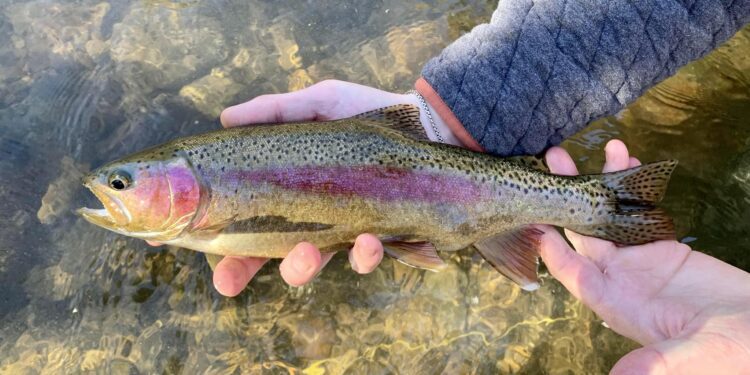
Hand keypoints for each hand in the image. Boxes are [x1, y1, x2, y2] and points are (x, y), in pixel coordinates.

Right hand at [207, 80, 447, 295]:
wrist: (430, 124)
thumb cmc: (368, 113)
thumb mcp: (322, 103)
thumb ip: (277, 110)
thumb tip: (226, 118)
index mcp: (290, 190)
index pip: (248, 225)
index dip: (225, 251)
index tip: (207, 267)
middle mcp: (314, 217)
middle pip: (272, 256)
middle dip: (246, 272)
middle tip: (234, 279)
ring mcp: (347, 230)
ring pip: (315, 264)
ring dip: (303, 266)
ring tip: (308, 252)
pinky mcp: (383, 237)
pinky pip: (368, 257)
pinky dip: (364, 254)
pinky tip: (367, 241)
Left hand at [539, 140, 749, 373]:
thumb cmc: (729, 352)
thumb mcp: (690, 357)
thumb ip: (655, 364)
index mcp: (617, 304)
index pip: (574, 273)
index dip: (554, 248)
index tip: (537, 221)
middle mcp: (621, 279)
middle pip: (582, 234)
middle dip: (565, 200)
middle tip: (551, 163)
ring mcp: (641, 260)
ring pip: (609, 216)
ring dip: (598, 183)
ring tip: (585, 151)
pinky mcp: (664, 246)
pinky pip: (641, 210)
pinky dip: (634, 185)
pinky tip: (626, 156)